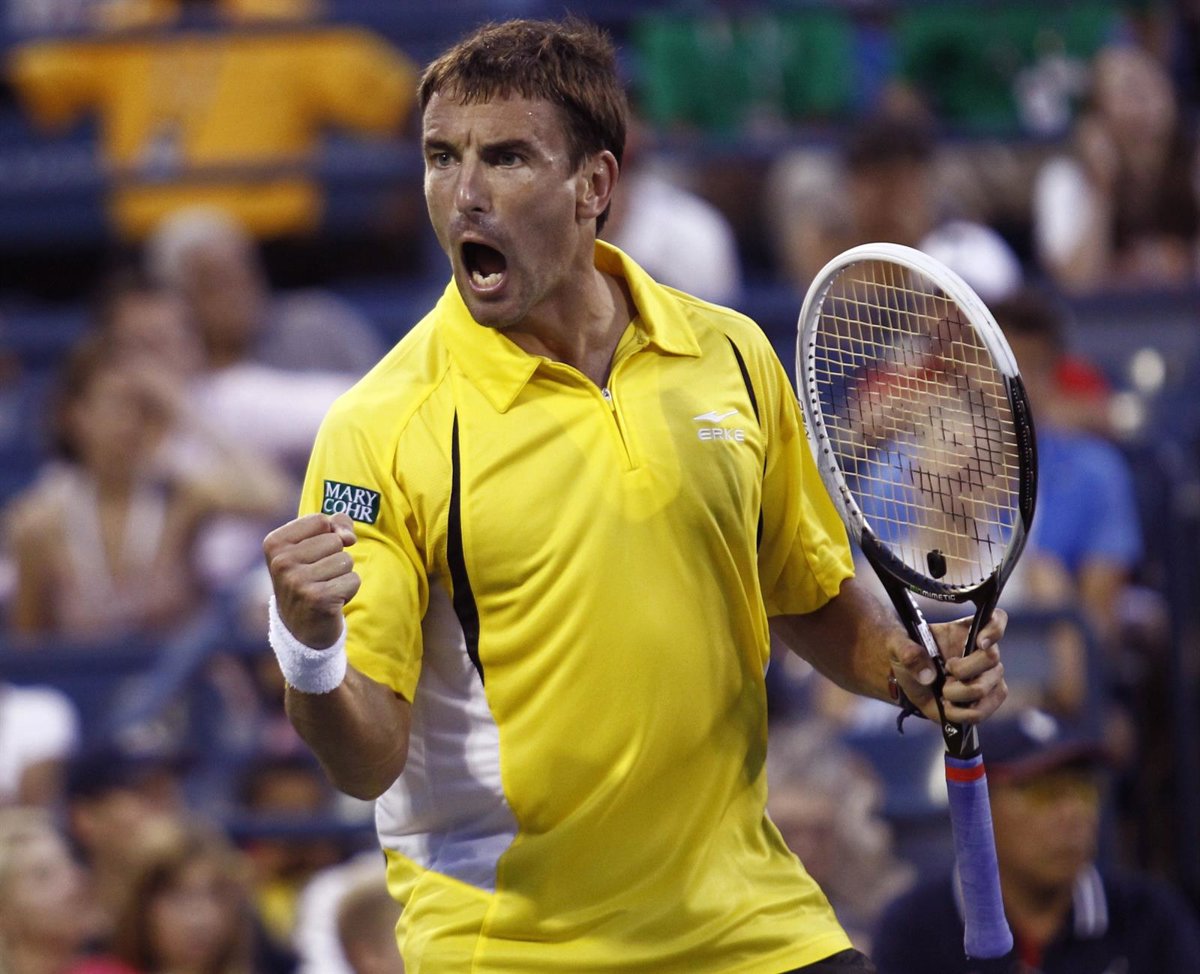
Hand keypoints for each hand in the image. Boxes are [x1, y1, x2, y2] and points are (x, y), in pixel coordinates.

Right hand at [263, 513, 359, 648]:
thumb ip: (336, 525)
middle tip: (318, 577)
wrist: (301, 628)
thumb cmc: (310, 577)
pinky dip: (348, 590)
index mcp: (274, 543)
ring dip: (342, 575)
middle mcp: (281, 562)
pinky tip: (331, 601)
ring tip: (324, 588)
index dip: (327, 536)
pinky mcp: (318, 599)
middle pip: (335, 541)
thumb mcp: (314, 544)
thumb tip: (349, 537)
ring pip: (346, 560)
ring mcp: (297, 582)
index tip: (312, 556)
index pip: (320, 521)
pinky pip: (353, 580)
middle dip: (334, 558)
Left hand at [890, 610, 1008, 724]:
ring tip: (943, 691)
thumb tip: (928, 675)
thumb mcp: (899, 647)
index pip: (996, 619)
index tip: (980, 642)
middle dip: (962, 670)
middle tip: (945, 670)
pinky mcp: (988, 701)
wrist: (911, 682)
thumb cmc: (910, 657)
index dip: (995, 629)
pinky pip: (980, 713)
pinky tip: (947, 706)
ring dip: (956, 694)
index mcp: (967, 630)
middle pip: (992, 658)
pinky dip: (958, 714)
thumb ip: (908, 652)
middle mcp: (986, 652)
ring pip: (984, 689)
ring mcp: (991, 678)